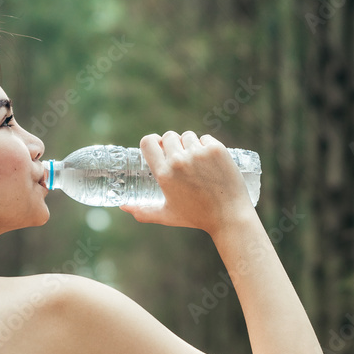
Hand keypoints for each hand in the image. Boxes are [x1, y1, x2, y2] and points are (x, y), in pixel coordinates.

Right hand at [120, 130, 254, 234]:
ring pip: (188, 136)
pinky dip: (206, 145)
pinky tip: (210, 160)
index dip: (153, 141)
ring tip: (196, 161)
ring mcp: (198, 153)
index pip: (148, 142)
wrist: (229, 216)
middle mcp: (179, 161)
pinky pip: (206, 138)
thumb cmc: (197, 217)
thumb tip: (123, 207)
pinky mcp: (217, 149)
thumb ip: (143, 211)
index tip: (159, 145)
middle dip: (173, 144)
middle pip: (169, 136)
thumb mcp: (167, 215)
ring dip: (190, 144)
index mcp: (164, 174)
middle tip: (181, 158)